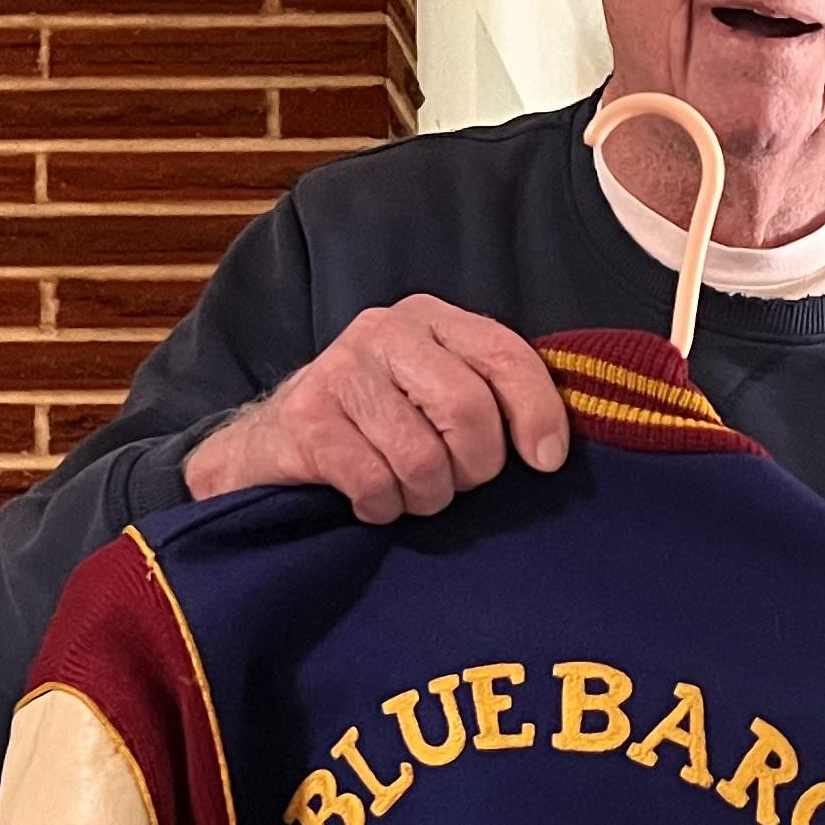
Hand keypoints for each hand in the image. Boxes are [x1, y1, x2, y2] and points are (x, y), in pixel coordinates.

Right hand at [186, 298, 569, 523]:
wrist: (269, 448)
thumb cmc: (375, 428)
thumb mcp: (435, 394)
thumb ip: (491, 397)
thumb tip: (556, 444)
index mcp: (430, 318)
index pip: (505, 355)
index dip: (538, 413)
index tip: (546, 462)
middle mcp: (384, 331)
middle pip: (469, 410)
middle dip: (474, 467)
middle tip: (456, 482)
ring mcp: (340, 371)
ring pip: (423, 457)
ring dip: (425, 496)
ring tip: (408, 490)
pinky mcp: (306, 418)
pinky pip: (376, 483)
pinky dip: (383, 507)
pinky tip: (370, 499)